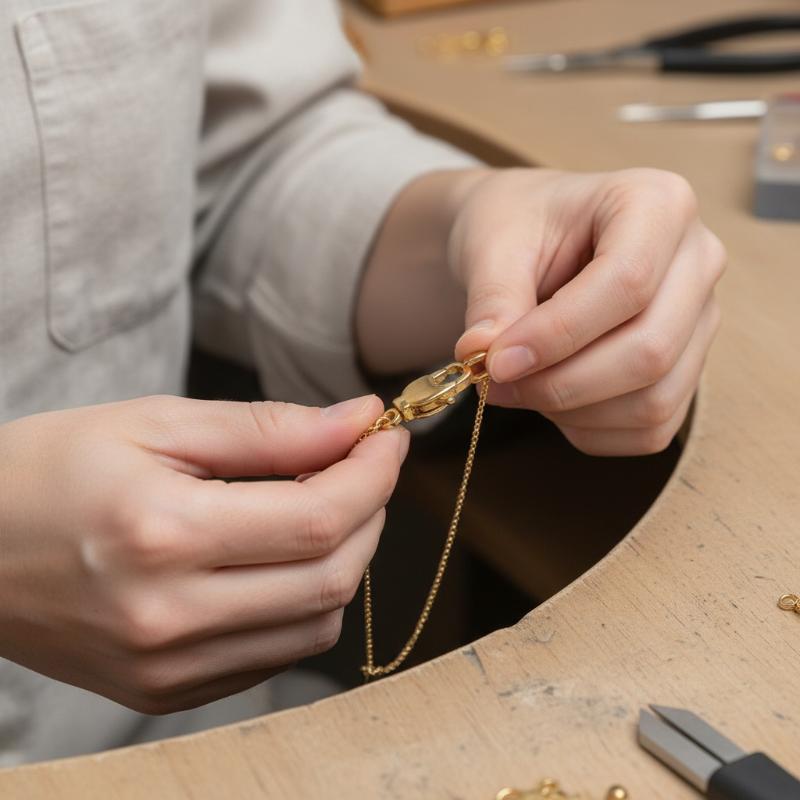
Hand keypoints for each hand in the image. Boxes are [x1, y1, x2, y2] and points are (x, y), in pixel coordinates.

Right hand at [0, 394, 406, 712]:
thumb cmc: (50, 469)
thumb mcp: (155, 424)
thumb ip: (268, 430)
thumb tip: (356, 422)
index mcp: (163, 535)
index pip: (320, 517)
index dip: (373, 473)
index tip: (386, 437)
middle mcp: (169, 617)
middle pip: (331, 575)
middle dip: (371, 512)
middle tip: (363, 465)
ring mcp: (168, 668)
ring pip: (316, 624)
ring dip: (344, 559)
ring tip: (324, 506)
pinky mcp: (165, 692)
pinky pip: (276, 654)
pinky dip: (302, 602)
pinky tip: (282, 558)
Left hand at [453, 168, 724, 454]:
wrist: (530, 242)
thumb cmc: (518, 229)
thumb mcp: (493, 245)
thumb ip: (492, 299)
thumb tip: (481, 356)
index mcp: (659, 204)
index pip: (627, 283)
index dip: (557, 335)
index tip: (494, 361)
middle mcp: (697, 262)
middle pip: (649, 350)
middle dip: (560, 383)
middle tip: (492, 383)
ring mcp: (699, 322)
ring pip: (653, 400)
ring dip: (572, 411)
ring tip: (515, 388)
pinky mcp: (686, 371)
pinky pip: (650, 428)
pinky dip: (590, 430)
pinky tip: (549, 402)